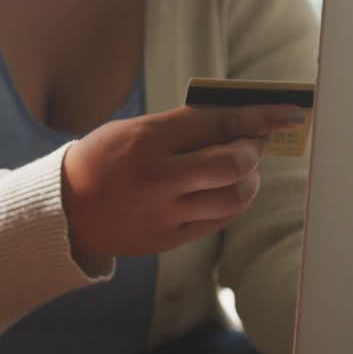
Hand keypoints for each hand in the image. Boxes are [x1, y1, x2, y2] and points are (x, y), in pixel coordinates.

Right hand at [61, 104, 303, 258]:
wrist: (64, 211)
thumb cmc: (103, 160)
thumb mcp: (134, 130)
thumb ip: (183, 127)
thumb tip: (238, 122)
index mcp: (146, 141)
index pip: (216, 123)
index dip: (258, 117)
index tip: (287, 112)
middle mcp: (158, 179)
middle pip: (233, 164)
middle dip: (254, 148)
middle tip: (256, 140)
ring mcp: (164, 214)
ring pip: (234, 198)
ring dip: (250, 179)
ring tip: (244, 167)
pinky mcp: (168, 240)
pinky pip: (218, 221)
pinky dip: (232, 201)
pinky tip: (228, 190)